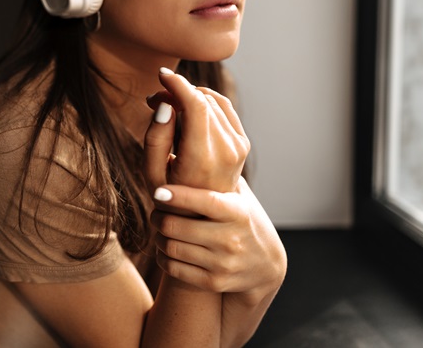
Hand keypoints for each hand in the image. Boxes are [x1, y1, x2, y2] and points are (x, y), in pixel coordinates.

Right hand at [145, 68, 248, 192]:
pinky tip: (187, 111)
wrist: (205, 217)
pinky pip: (224, 108)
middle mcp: (226, 150)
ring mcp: (239, 146)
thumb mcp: (152, 172)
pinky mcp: (243, 143)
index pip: (196, 105)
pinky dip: (205, 102)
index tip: (161, 74)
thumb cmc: (171, 194)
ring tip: (168, 107)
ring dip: (190, 96)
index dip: (178, 84)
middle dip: (178, 91)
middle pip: (203, 100)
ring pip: (214, 100)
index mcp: (203, 158)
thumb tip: (165, 104)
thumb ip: (156, 137)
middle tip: (154, 101)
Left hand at [150, 179, 286, 298]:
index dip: (179, 196)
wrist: (266, 266)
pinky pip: (174, 268)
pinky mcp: (214, 282)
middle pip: (176, 226)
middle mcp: (232, 238)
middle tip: (156, 211)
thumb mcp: (240, 197)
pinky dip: (163, 257)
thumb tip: (191, 140)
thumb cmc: (243, 220)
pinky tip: (165, 248)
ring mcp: (223, 263)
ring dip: (159, 237)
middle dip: (159, 217)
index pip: (205, 202)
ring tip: (160, 227)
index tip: (158, 191)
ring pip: (171, 247)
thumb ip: (219, 175)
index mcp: (238, 212)